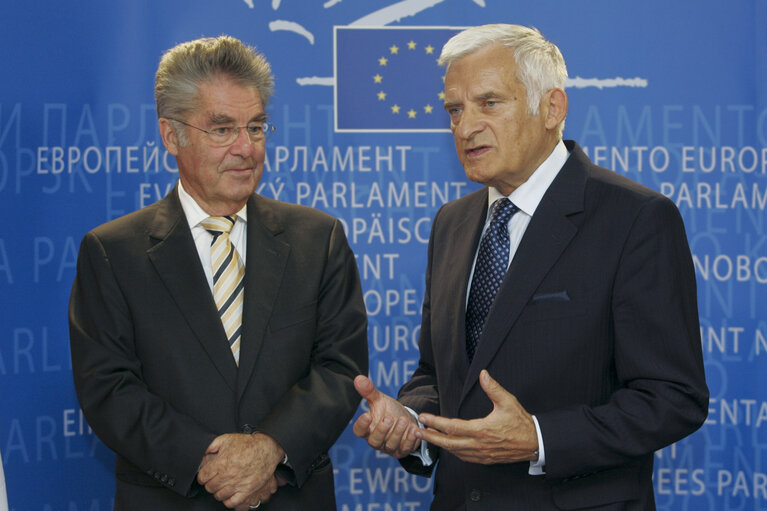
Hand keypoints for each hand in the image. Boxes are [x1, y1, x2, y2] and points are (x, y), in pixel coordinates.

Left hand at [198, 433, 284, 507]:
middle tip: (215, 479)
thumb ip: (211, 446)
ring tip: (222, 485)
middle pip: (210, 487)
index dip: (203, 476)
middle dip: (210, 483)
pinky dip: (228, 500)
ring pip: (219, 496)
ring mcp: (237, 484)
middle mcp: (228, 475)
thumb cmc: (248, 444)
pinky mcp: (246, 491)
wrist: (266, 449)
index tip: (206, 475)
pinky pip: (231, 502)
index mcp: (221, 463)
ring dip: (219, 491)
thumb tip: (201, 454)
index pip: (202, 477)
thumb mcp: (226, 439)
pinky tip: (229, 493)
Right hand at [352, 375, 420, 457]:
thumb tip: (358, 378)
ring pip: (390, 445)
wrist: (406, 419)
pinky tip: (414, 429)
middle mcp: (377, 440)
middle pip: (374, 441)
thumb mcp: (379, 400)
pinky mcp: (402, 450)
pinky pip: (405, 448)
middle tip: (389, 418)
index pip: (359, 431)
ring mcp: (390, 447)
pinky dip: (410, 439)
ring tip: (403, 420)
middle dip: (382, 431)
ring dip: (398, 433)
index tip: (367, 415)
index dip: (361, 425)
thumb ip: (369, 391)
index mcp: (368, 429)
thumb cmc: (389, 410)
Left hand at [416, 370, 537, 463]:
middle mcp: (478, 444)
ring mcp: (481, 454)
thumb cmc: (521, 422)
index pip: (452, 427)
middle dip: (430, 437)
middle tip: (417, 431)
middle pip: (448, 443)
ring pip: (454, 452)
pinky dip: (452, 452)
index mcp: (481, 430)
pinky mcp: (485, 459)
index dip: (435, 423)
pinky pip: (464, 457)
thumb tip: (483, 374)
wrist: (535, 443)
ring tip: (428, 437)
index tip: (424, 417)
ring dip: (439, 445)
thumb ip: (493, 388)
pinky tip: (447, 446)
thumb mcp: (508, 402)